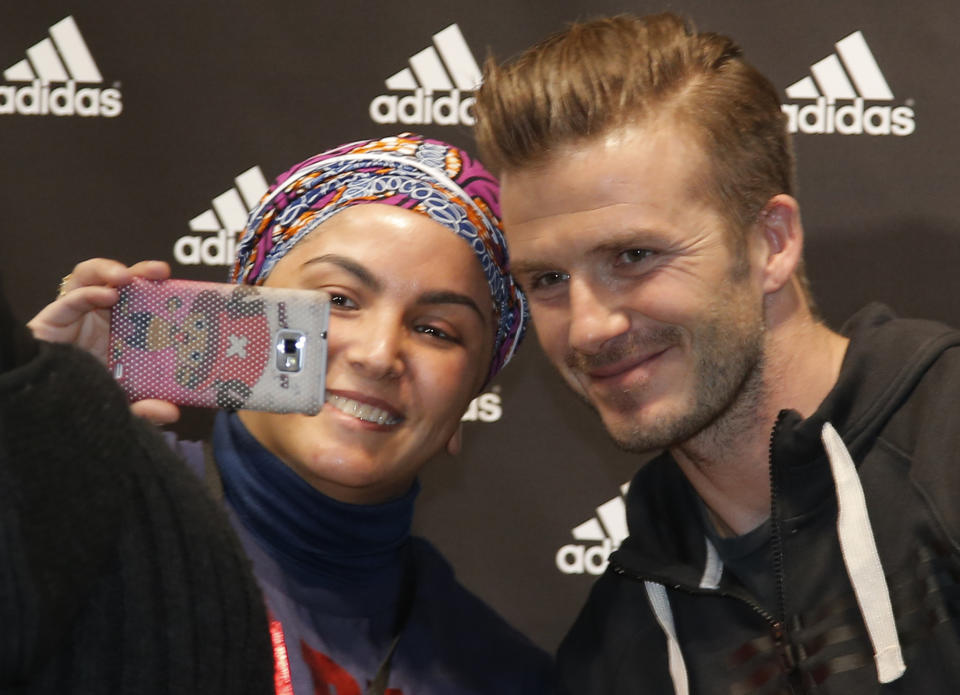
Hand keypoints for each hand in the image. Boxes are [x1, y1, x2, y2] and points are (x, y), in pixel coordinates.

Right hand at [28, 259, 180, 424]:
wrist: (46, 407)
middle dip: (142, 272)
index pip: (145, 302)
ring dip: (108, 270)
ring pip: (90, 278)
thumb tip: (171, 413)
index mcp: (123, 331)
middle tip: (161, 271)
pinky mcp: (53, 319)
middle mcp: (101, 317)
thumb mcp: (122, 405)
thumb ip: (145, 409)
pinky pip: (69, 299)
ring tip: (127, 277)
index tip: (184, 290)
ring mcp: (77, 315)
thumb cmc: (85, 398)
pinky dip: (88, 293)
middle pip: (122, 283)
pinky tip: (106, 295)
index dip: (162, 291)